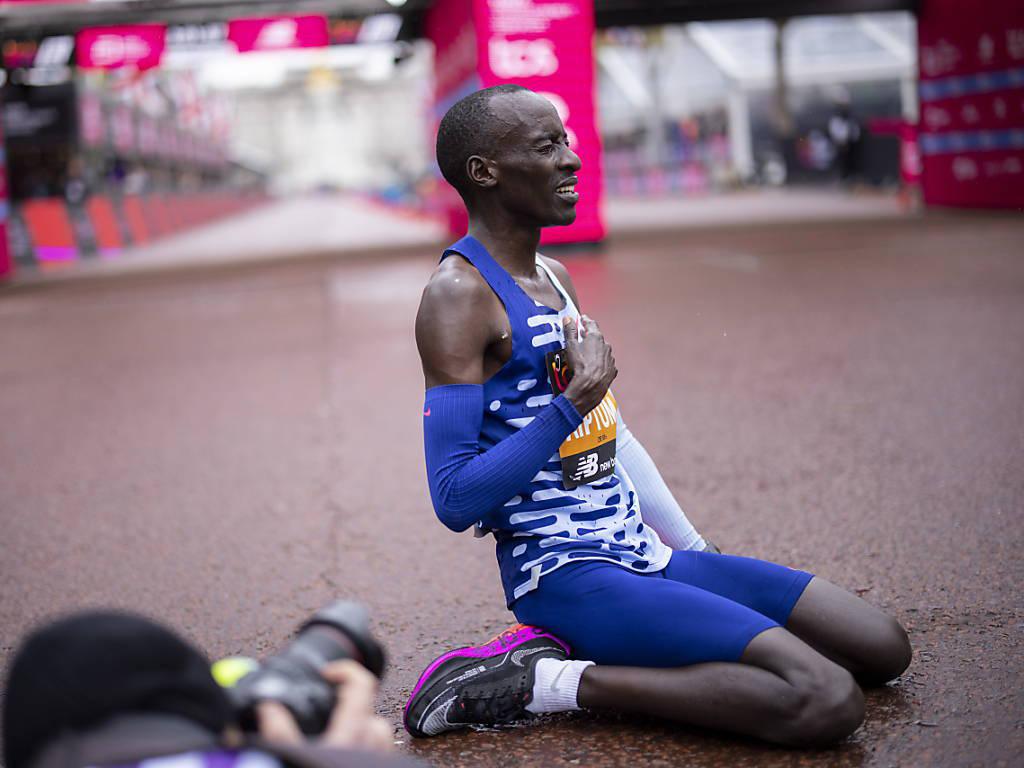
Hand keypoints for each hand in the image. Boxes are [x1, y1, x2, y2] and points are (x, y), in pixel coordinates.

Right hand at [256, 660, 393, 751]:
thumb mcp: (293, 754)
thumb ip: (280, 732)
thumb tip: (269, 707)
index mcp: (352, 734)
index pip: (362, 683)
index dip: (345, 669)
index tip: (327, 672)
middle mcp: (370, 746)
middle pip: (373, 711)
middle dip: (353, 702)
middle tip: (330, 706)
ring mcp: (375, 760)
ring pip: (378, 734)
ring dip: (362, 727)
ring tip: (338, 728)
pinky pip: (378, 754)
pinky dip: (364, 747)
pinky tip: (346, 750)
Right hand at [562, 315, 616, 415]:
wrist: (589, 386)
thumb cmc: (580, 367)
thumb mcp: (570, 346)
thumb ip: (570, 331)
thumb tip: (568, 319)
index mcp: (596, 337)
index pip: (591, 324)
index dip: (585, 320)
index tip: (583, 319)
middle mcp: (606, 346)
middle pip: (597, 337)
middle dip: (589, 336)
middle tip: (583, 336)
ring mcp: (610, 359)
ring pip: (602, 351)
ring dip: (596, 351)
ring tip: (586, 355)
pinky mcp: (611, 370)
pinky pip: (606, 364)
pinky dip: (601, 363)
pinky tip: (593, 367)